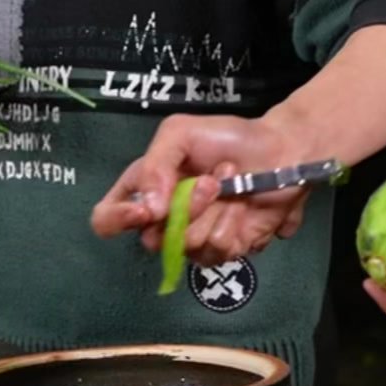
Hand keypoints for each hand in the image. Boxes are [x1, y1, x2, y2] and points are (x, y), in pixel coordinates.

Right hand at [91, 114, 309, 265]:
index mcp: (144, 190)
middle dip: (186, 208)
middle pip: (152, 239)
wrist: (279, 150)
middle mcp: (164, 220)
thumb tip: (148, 210)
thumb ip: (154, 166)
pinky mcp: (223, 251)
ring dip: (215, 211)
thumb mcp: (179, 134)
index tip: (148, 209)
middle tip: (211, 180)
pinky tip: (244, 204)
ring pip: (188, 246)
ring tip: (232, 183)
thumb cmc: (227, 138)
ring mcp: (194, 239)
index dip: (118, 220)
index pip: (107, 220)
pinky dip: (233, 223)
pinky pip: (217, 250)